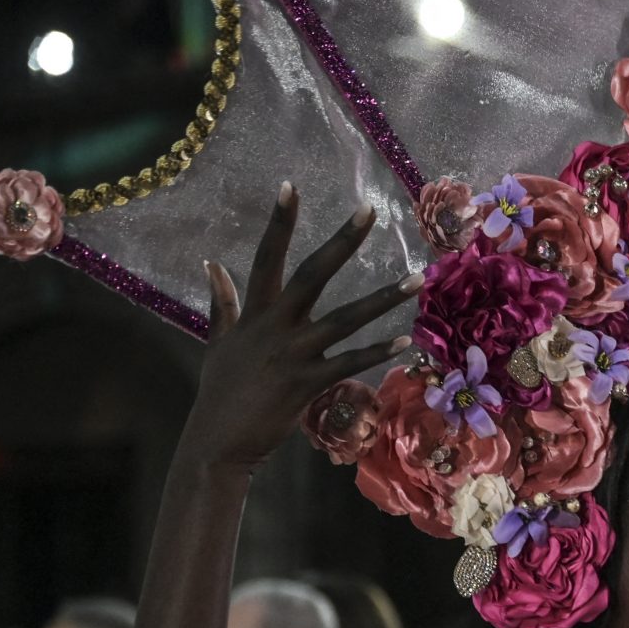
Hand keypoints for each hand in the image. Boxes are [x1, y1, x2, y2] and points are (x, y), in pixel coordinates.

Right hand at [180, 184, 420, 469]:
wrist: (216, 441)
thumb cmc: (222, 391)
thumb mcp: (218, 342)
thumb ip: (222, 302)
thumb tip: (210, 264)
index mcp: (254, 312)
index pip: (265, 256)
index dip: (278, 222)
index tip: (289, 186)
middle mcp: (275, 326)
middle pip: (313, 273)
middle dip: (342, 241)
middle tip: (370, 210)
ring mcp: (293, 353)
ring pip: (346, 317)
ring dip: (384, 297)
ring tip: (418, 277)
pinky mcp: (308, 383)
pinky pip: (351, 362)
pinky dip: (378, 351)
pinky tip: (406, 340)